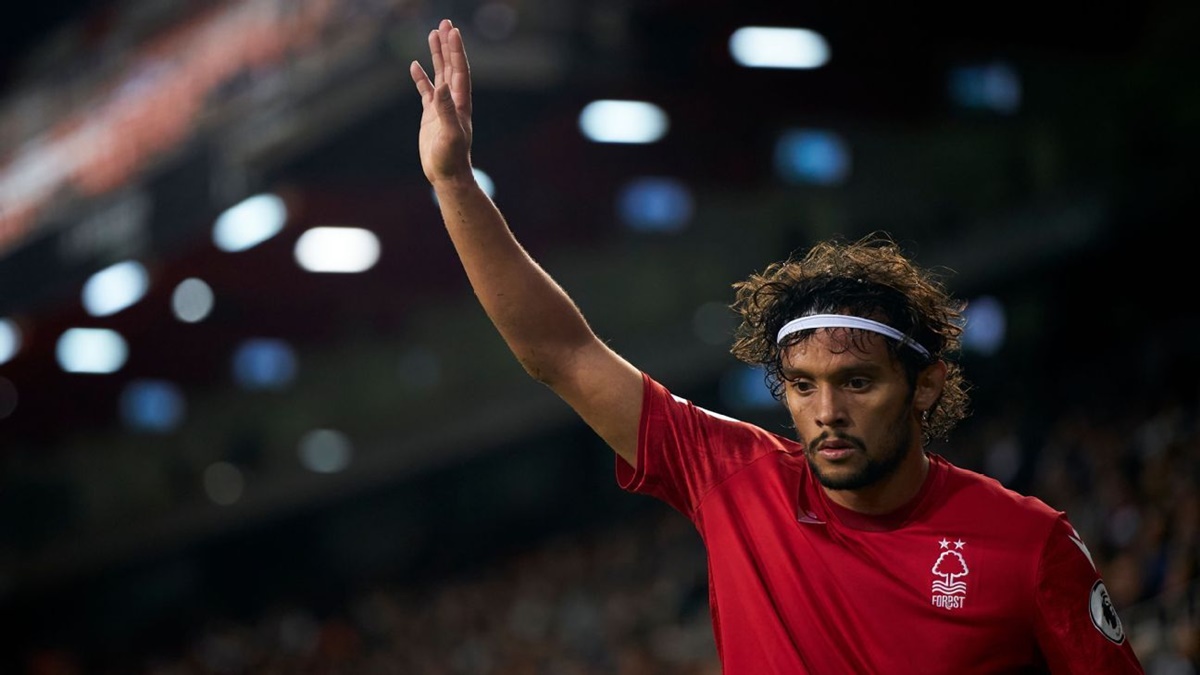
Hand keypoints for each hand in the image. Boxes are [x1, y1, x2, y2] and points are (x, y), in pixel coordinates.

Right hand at [410, 19, 473, 186]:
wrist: (447, 175)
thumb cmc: (451, 159)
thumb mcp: (450, 134)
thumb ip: (446, 110)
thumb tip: (442, 86)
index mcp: (460, 103)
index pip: (459, 71)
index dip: (456, 51)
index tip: (452, 31)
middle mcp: (453, 101)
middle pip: (451, 66)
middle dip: (448, 45)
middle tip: (444, 22)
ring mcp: (441, 107)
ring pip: (439, 74)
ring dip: (436, 55)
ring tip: (432, 34)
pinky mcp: (430, 115)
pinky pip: (426, 91)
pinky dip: (421, 78)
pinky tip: (415, 66)